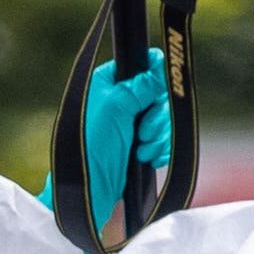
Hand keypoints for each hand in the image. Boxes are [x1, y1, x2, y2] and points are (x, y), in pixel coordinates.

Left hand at [44, 53, 172, 237]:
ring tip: (141, 151)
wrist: (88, 192)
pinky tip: (148, 160)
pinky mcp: (139, 145)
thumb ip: (140, 85)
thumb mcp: (117, 108)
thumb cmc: (93, 147)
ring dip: (158, 138)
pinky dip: (160, 151)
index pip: (143, 66)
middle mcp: (120, 100)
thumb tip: (161, 62)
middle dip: (157, 118)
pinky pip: (164, 141)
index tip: (155, 96)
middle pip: (160, 96)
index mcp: (108, 82)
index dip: (155, 80)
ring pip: (164, 120)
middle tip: (142, 133)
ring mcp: (130, 124)